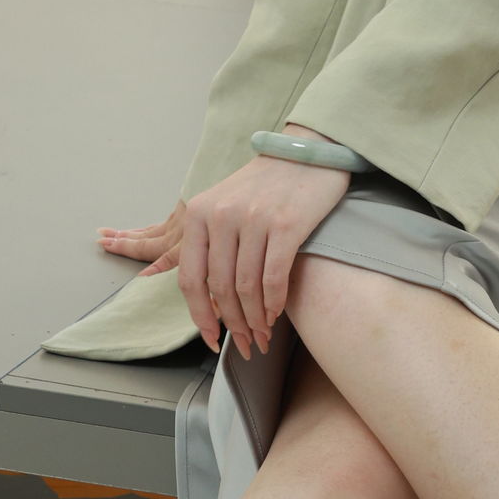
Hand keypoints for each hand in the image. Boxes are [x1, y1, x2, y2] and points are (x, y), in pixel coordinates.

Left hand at [99, 140, 349, 358]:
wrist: (307, 154)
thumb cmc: (266, 186)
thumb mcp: (224, 206)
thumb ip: (210, 246)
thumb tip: (209, 303)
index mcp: (199, 213)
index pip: (191, 279)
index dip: (201, 316)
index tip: (211, 339)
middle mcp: (221, 216)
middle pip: (219, 289)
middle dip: (232, 325)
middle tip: (244, 344)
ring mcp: (253, 219)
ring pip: (246, 288)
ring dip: (255, 320)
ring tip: (262, 335)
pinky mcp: (286, 225)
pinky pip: (274, 278)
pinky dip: (274, 303)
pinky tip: (276, 314)